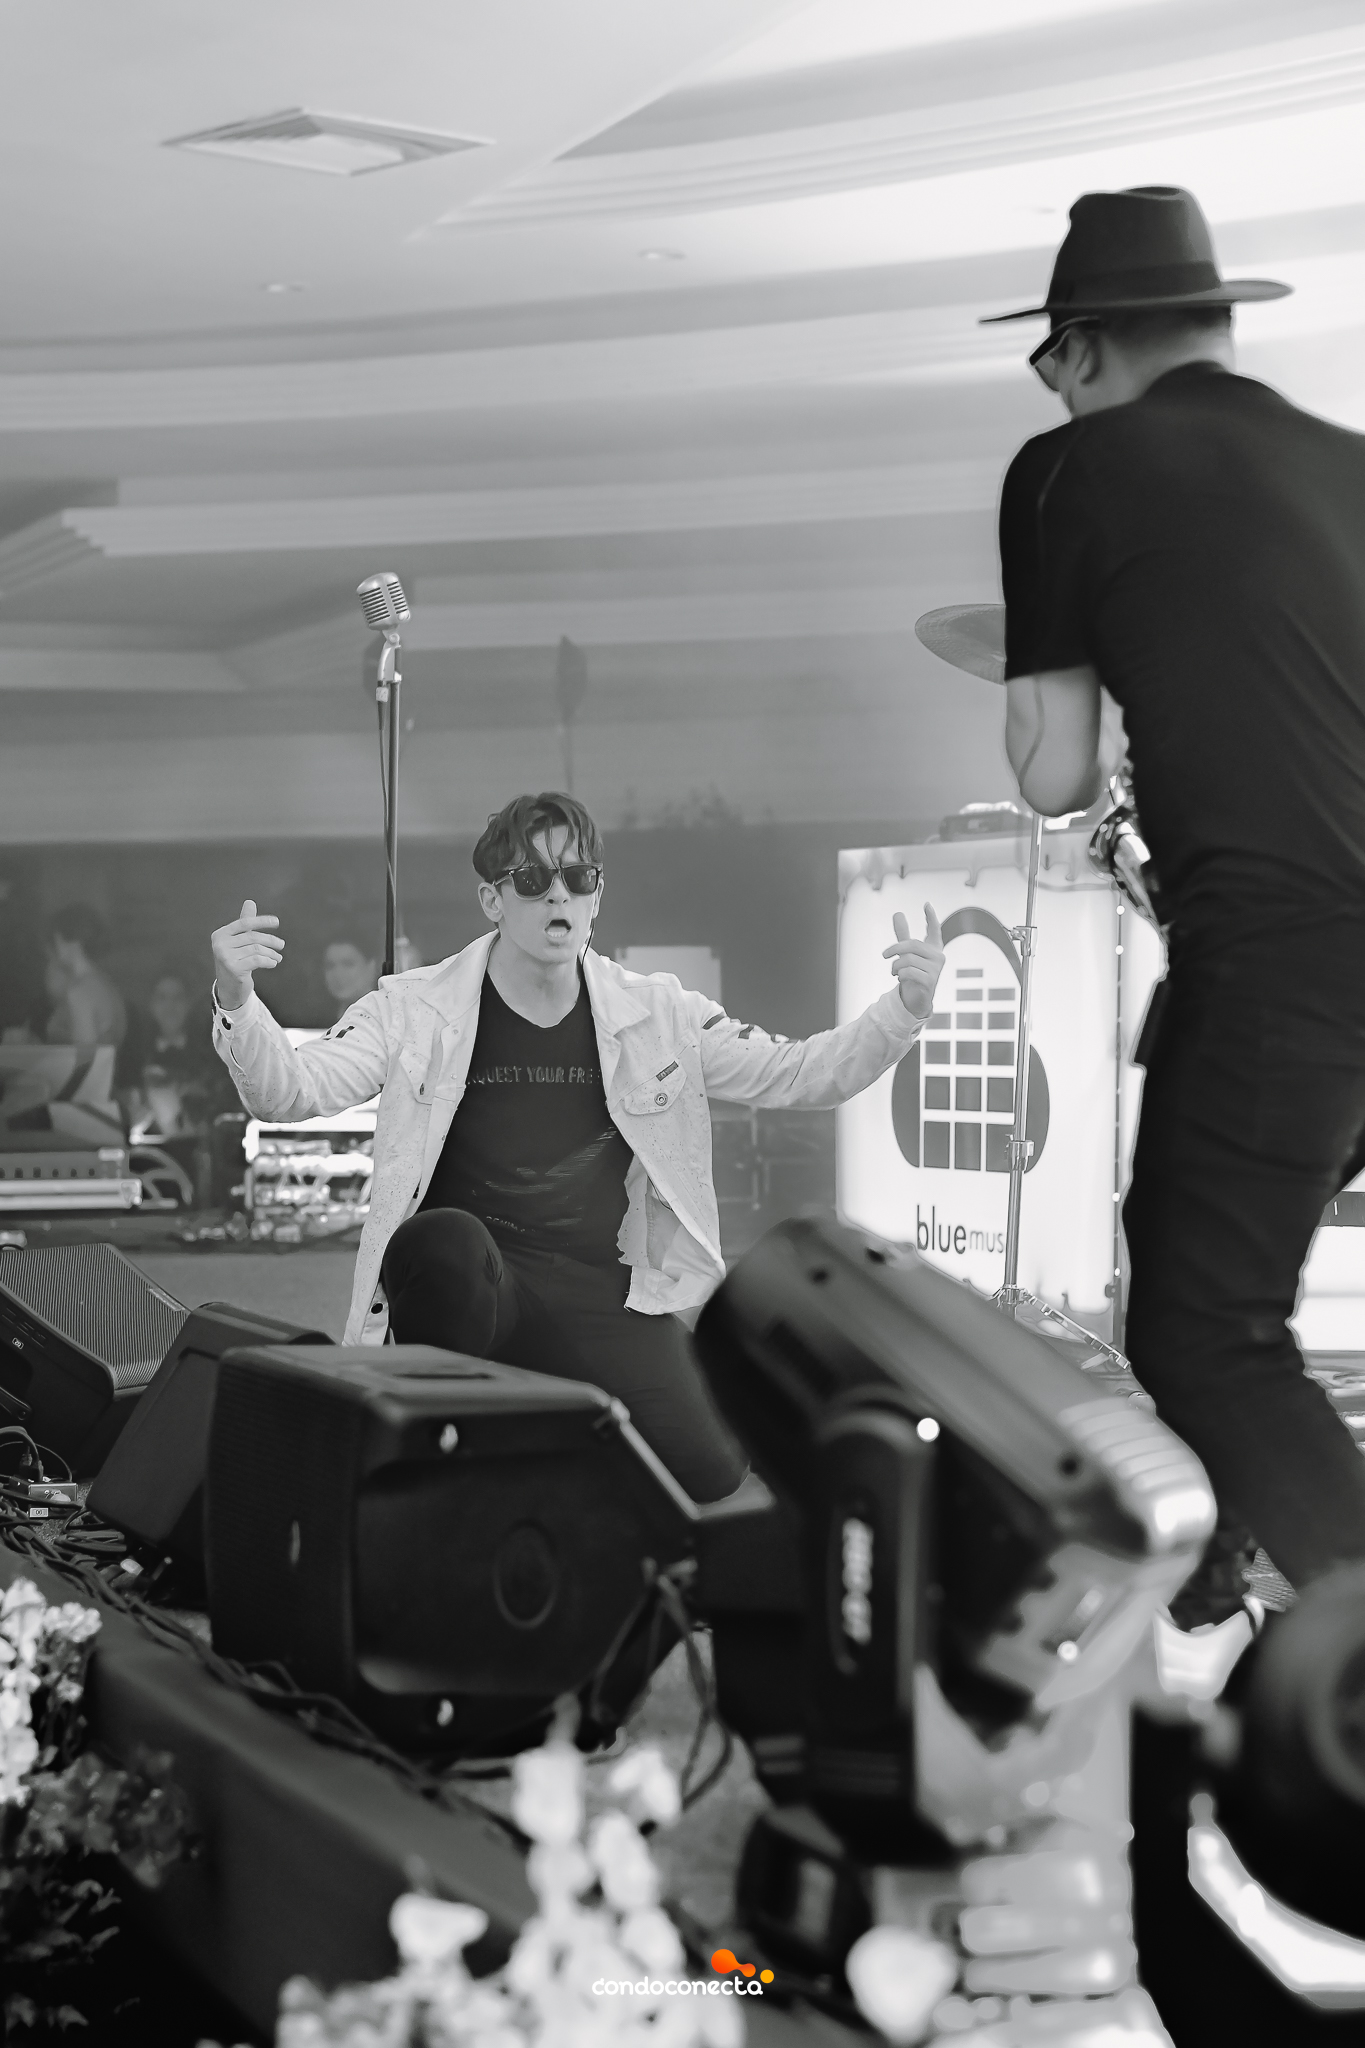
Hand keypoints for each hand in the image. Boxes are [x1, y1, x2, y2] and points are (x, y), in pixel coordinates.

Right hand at [210, 899, 284, 1011]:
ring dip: (271, 953)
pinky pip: (257, 960)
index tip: (276, 922)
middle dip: (270, 940)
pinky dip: (268, 961)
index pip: (244, 923)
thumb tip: (250, 902)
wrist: (229, 987)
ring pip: (256, 949)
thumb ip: (244, 923)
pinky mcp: (234, 969)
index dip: (261, 921)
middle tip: (281, 945)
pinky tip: (272, 963)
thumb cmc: (235, 960)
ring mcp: (225, 957)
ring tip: (278, 957)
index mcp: (220, 934)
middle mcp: (220, 945)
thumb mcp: (238, 941)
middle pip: (252, 937)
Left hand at [884, 904, 943, 1018]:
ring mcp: (936, 970)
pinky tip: (901, 979)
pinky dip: (900, 975)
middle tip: (884, 955)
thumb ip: (903, 935)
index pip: (934, 930)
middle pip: (912, 945)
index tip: (926, 904)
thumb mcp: (907, 953)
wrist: (916, 999)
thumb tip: (898, 913)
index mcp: (934, 948)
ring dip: (895, 966)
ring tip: (895, 972)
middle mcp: (938, 957)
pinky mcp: (930, 981)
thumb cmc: (913, 973)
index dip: (931, 917)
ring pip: (908, 959)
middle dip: (895, 949)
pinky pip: (908, 972)